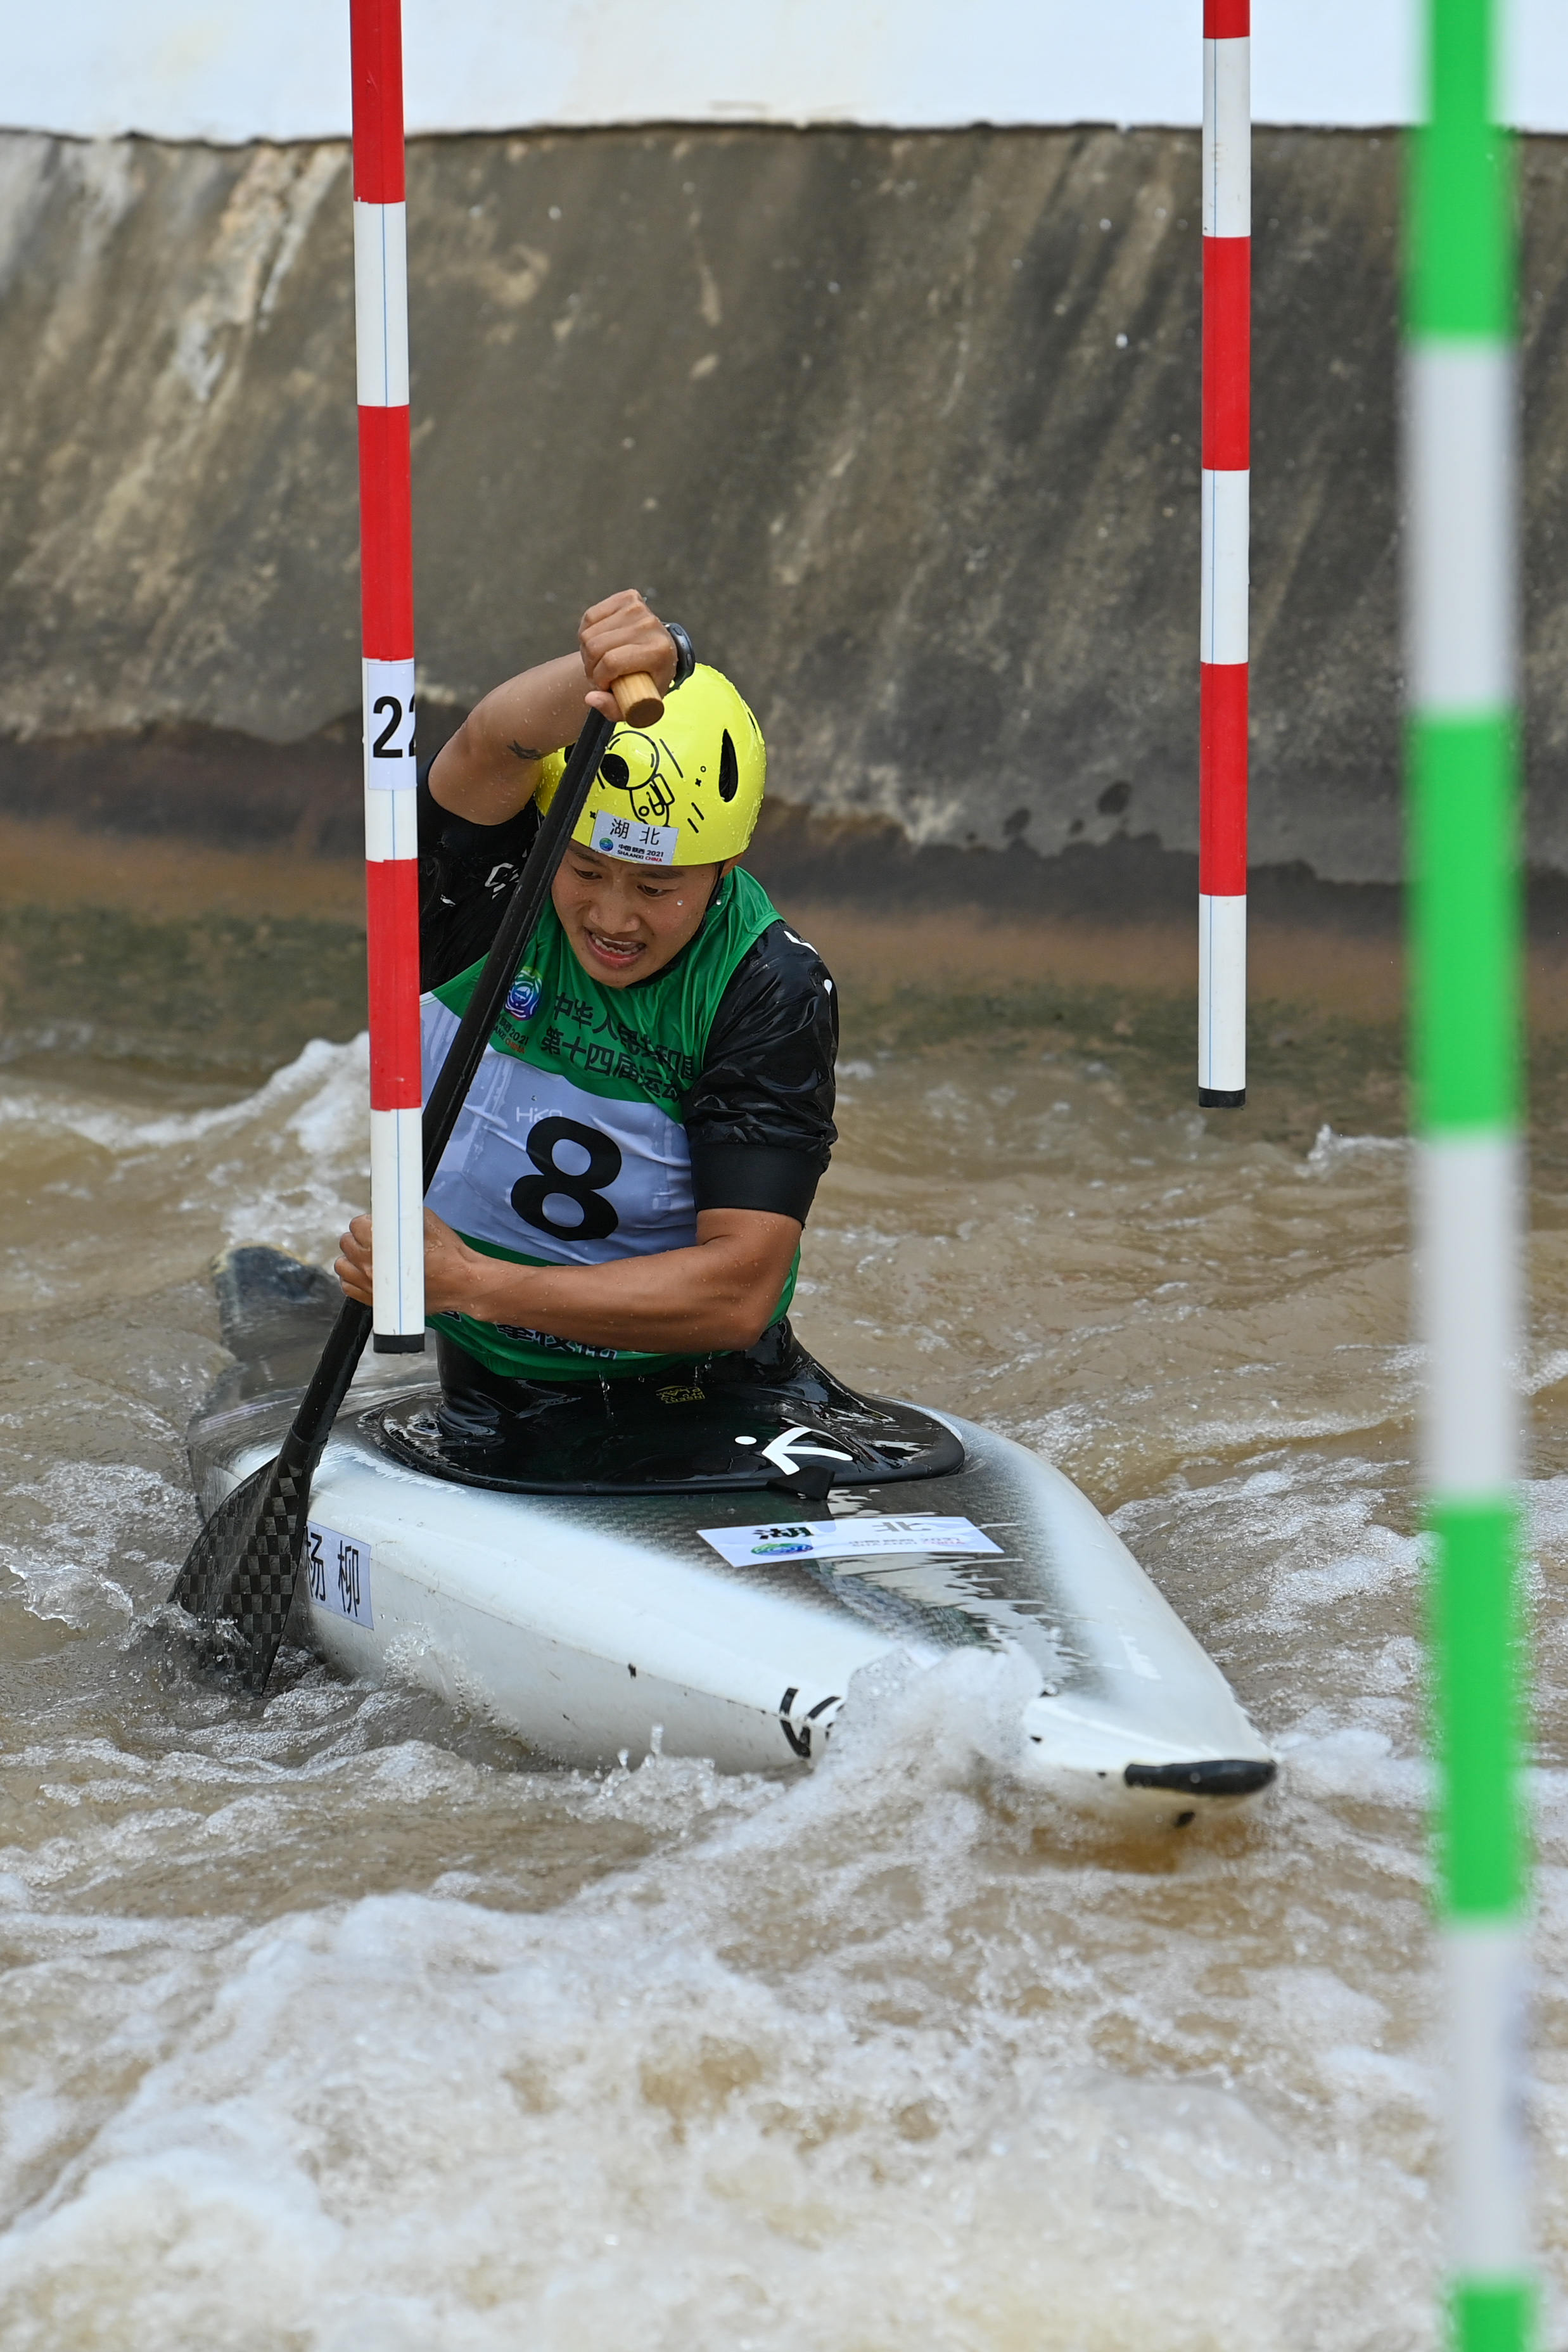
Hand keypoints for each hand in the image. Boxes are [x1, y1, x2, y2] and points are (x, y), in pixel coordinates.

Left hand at [334, 1208, 502, 1317]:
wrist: (461, 1283)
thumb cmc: (449, 1255)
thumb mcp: (428, 1221)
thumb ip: (403, 1213)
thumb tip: (392, 1208)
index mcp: (383, 1244)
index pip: (356, 1225)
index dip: (368, 1221)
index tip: (378, 1224)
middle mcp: (372, 1266)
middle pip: (347, 1243)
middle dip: (360, 1237)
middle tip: (376, 1239)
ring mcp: (371, 1286)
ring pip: (342, 1266)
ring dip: (353, 1258)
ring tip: (369, 1256)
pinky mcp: (376, 1301)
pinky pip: (348, 1287)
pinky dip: (353, 1278)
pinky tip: (368, 1273)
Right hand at [578, 588, 676, 719]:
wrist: (659, 657)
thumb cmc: (646, 684)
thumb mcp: (636, 707)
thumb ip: (612, 709)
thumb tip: (590, 697)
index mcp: (659, 651)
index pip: (612, 662)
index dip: (599, 678)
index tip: (604, 686)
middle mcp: (651, 625)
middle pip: (596, 646)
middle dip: (590, 667)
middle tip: (599, 675)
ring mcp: (639, 609)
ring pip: (589, 632)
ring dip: (587, 652)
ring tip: (600, 660)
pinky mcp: (628, 598)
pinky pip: (590, 616)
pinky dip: (587, 633)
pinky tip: (599, 642)